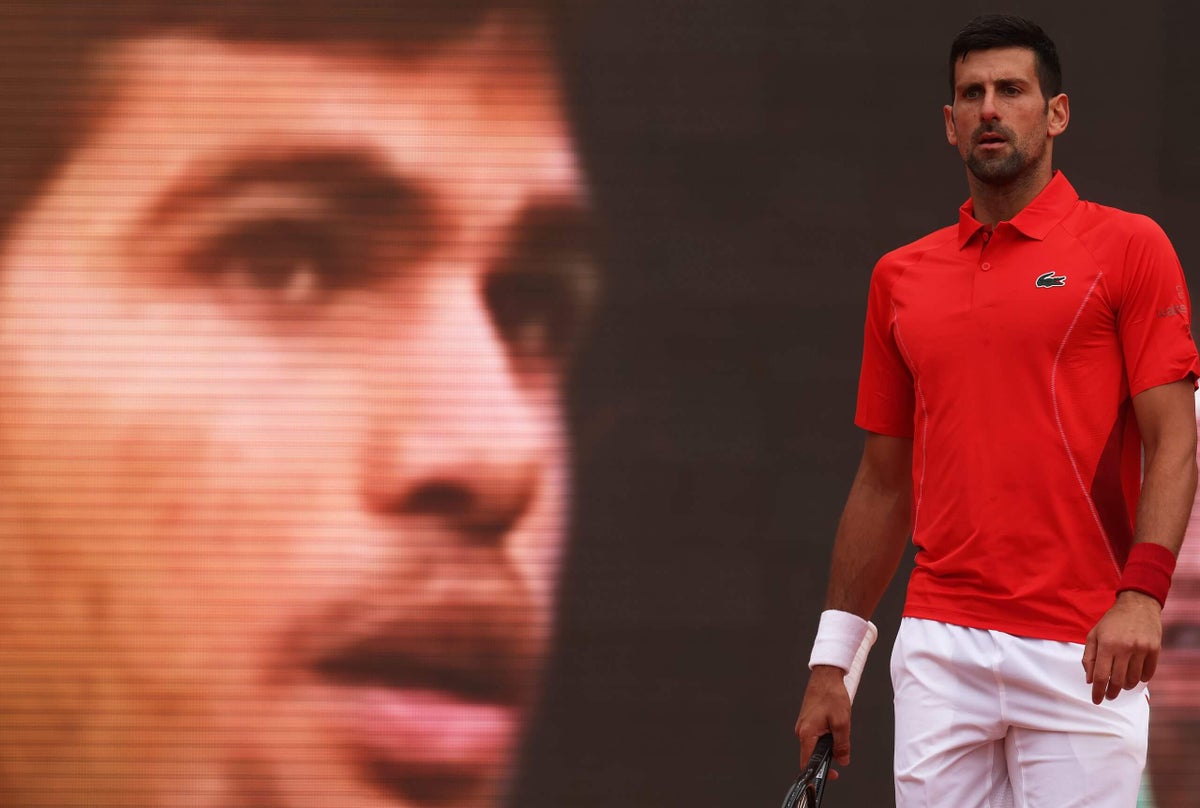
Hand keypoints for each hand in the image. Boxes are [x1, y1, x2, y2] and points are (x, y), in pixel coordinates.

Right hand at [794, 665, 851, 777]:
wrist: (826, 675)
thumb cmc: (831, 694)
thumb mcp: (842, 723)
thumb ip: (842, 745)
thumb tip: (842, 759)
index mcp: (806, 733)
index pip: (808, 762)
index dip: (820, 772)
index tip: (833, 775)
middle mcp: (801, 730)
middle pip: (813, 753)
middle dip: (829, 754)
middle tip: (841, 747)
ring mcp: (804, 725)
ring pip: (816, 743)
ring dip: (829, 743)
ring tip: (839, 728)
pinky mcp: (808, 720)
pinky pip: (816, 734)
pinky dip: (827, 734)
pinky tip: (834, 723)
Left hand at [1081, 590, 1161, 704]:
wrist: (1138, 605)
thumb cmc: (1112, 621)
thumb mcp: (1094, 635)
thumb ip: (1089, 657)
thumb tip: (1090, 680)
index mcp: (1107, 644)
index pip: (1101, 675)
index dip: (1098, 691)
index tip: (1096, 700)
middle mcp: (1125, 648)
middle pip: (1117, 681)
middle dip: (1111, 692)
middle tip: (1109, 696)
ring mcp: (1142, 649)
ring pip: (1133, 679)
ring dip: (1125, 686)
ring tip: (1121, 683)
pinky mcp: (1155, 650)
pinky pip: (1148, 673)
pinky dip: (1141, 679)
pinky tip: (1135, 676)